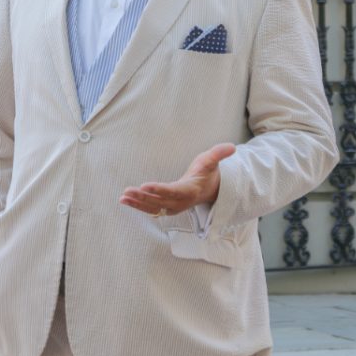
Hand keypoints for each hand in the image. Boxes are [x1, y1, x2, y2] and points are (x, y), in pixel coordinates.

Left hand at [119, 143, 235, 215]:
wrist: (209, 190)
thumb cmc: (207, 173)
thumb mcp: (212, 161)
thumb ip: (218, 154)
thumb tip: (232, 146)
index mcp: (190, 190)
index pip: (173, 191)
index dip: (160, 190)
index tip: (145, 186)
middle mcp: (181, 202)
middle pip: (160, 201)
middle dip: (143, 197)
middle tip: (128, 191)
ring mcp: (173, 207)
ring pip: (153, 207)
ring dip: (137, 203)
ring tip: (123, 197)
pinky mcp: (166, 208)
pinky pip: (151, 209)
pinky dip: (138, 205)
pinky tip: (125, 200)